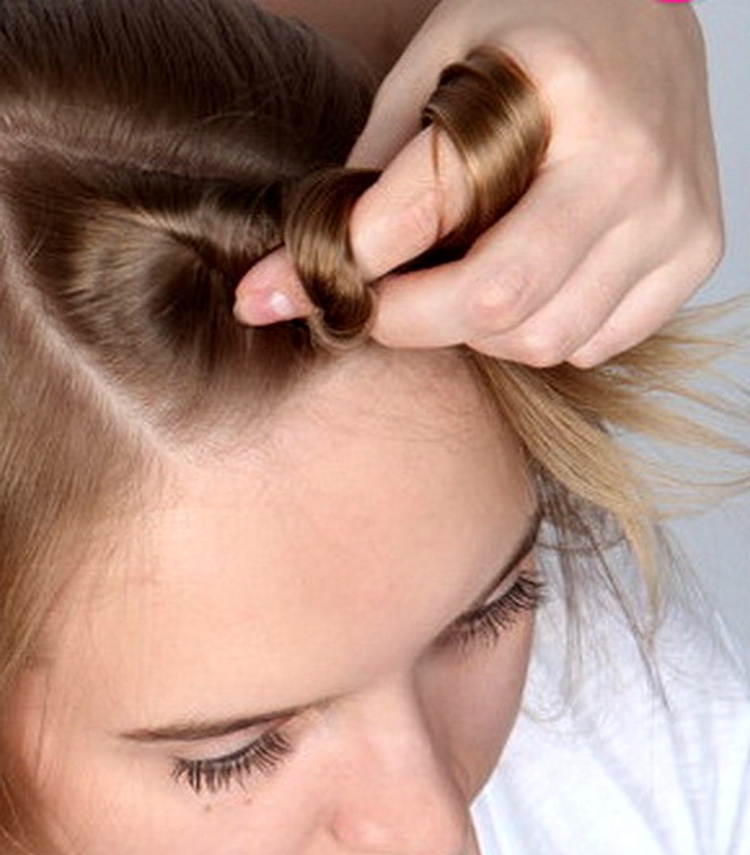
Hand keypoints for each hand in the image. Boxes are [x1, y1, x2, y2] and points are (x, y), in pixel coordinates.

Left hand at [235, 0, 722, 367]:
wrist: (649, 28)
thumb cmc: (537, 33)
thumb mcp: (444, 55)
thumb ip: (388, 152)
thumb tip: (318, 255)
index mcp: (557, 88)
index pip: (429, 203)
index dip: (345, 261)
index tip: (276, 293)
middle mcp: (630, 160)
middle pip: (495, 298)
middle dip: (408, 321)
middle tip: (370, 308)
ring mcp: (672, 216)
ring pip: (541, 337)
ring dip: (476, 331)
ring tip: (453, 286)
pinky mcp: (693, 256)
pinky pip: (590, 343)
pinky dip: (536, 332)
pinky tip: (523, 286)